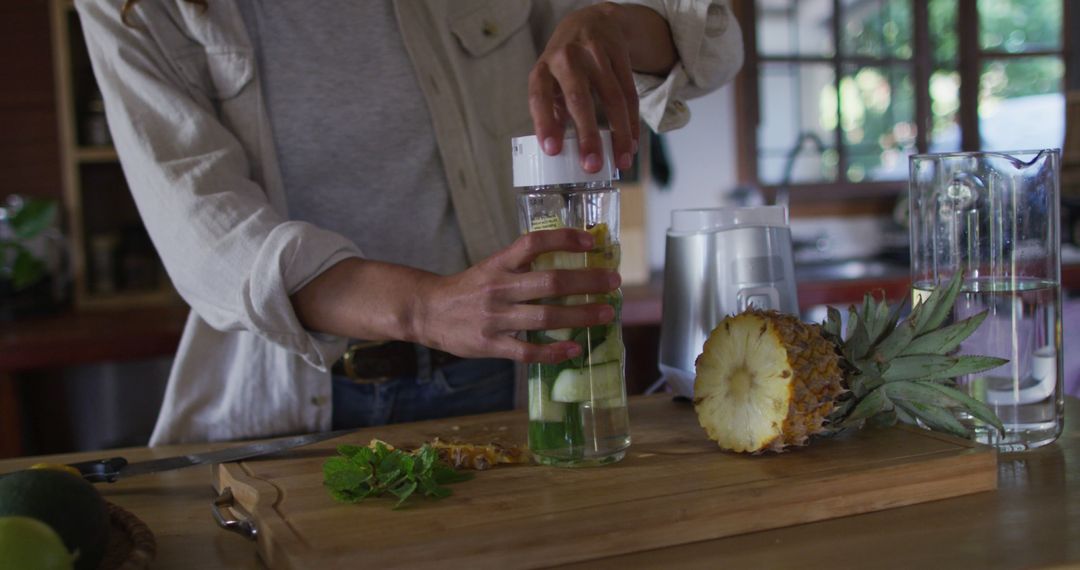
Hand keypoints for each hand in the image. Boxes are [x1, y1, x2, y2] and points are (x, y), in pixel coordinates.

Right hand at [411, 229, 619, 363]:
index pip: (534, 244)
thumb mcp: (491, 267)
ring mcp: (495, 318)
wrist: (427, 311)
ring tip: (606, 313)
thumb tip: (568, 264)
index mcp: (499, 264)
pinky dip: (554, 352)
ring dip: (581, 316)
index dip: (564, 239)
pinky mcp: (491, 345)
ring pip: (545, 318)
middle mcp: (498, 288)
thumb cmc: (468, 289)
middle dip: (587, 282)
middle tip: (613, 281)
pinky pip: (528, 351)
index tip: (591, 241)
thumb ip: (523, 266)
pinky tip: (576, 349)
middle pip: (549, 283)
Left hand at [529, 2, 675, 172]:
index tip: (552, 151)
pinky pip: (629, 92)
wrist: (591, 21)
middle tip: (592, 165)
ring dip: (619, 134)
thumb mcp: (550, 83)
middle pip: (579, 99)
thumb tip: (556, 152)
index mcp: (543, 70)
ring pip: (612, 98)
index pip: (539, 97)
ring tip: (621, 162)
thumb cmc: (565, 64)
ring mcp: (594, 54)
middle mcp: (566, 59)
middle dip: (588, 135)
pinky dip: (632, 121)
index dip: (545, 124)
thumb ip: (552, 114)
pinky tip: (631, 142)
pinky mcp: (618, 53)